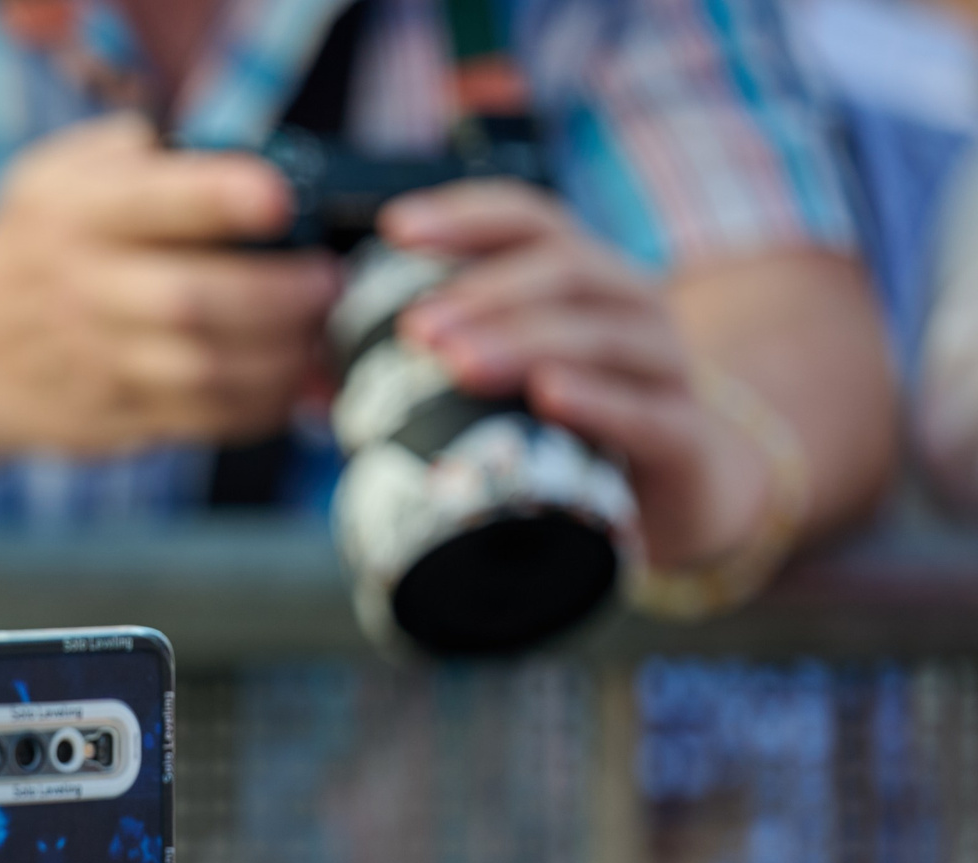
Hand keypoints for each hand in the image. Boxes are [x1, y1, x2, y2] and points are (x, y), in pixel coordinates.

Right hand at [0, 114, 340, 466]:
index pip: (150, 202)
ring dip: (281, 356)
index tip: (278, 197)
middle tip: (323, 281)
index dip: (220, 200)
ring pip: (205, 371)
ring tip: (314, 332)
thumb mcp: (52, 177)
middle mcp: (79, 290)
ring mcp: (93, 363)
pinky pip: (203, 420)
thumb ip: (136, 157)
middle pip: (191, 300)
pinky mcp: (111, 420)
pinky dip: (260, 403)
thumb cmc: (29, 250)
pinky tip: (286, 380)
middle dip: (278, 294)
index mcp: (70, 214)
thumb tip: (236, 158)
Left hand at [383, 181, 774, 567]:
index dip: (468, 216)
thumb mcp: (515, 388)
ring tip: (457, 361)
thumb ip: (441, 366)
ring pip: (603, 334)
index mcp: (586, 282)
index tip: (395, 229)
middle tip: (415, 327)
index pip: (531, 221)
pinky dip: (597, 400)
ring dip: (525, 340)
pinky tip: (549, 397)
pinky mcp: (686, 437)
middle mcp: (633, 309)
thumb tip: (321, 373)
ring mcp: (667, 369)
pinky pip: (647, 411)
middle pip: (566, 270)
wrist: (689, 498)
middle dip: (485, 291)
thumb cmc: (580, 433)